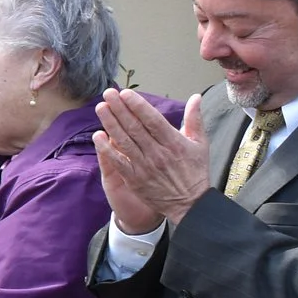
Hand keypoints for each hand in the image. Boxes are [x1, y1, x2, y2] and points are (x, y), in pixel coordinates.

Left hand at [93, 89, 208, 231]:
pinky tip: (97, 137)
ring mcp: (145, 167)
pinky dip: (107, 149)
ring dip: (110, 124)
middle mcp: (158, 153)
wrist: (190, 204)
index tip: (126, 93)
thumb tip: (196, 97)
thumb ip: (195, 119)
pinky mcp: (135, 179)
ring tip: (100, 108)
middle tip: (108, 93)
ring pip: (124, 142)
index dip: (138, 106)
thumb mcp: (200, 143)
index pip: (152, 120)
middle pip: (135, 128)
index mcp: (174, 143)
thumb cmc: (195, 171)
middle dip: (120, 109)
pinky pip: (119, 162)